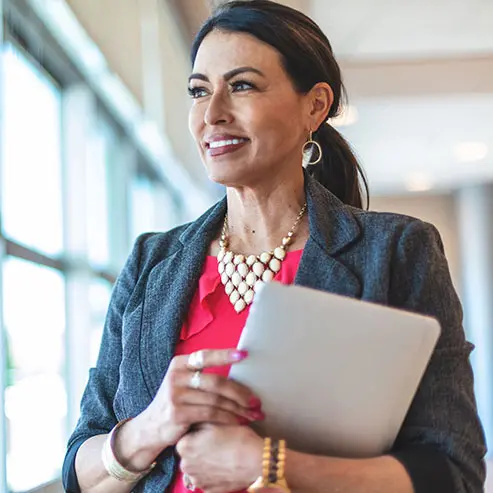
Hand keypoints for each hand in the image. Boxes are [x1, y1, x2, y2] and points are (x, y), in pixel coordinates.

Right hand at [137, 349, 263, 456]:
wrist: (150, 427)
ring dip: (238, 408)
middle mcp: (176, 376)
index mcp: (179, 364)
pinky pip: (210, 414)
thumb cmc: (177, 402)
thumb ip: (203, 376)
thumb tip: (239, 372)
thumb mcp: (183, 383)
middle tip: (256, 400)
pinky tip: (239, 421)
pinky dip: (228, 418)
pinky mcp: (178, 413)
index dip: (225, 355)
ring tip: (252, 413)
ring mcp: (175, 395)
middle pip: (215, 381)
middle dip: (239, 391)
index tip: (244, 354)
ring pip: (215, 400)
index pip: (205, 356)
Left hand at [177, 424, 263, 492]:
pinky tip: (224, 465)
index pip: (184, 436)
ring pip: (197, 467)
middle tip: (217, 441)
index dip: (197, 432)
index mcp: (185, 446)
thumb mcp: (216, 420)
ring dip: (204, 461)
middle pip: (189, 453)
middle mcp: (186, 466)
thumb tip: (195, 419)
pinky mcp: (209, 491)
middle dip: (198, 447)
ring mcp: (197, 480)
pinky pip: (206, 479)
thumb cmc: (237, 437)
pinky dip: (212, 473)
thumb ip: (200, 420)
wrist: (256, 460)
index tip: (209, 430)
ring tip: (222, 453)